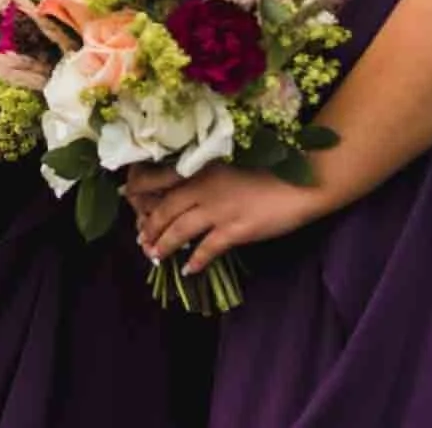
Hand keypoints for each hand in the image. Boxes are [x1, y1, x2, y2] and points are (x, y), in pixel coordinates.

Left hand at [126, 161, 323, 274]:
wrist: (303, 180)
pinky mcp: (236, 230)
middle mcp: (203, 188)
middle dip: (149, 226)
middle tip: (141, 238)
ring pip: (179, 230)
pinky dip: (195, 260)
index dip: (139, 191)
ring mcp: (218, 210)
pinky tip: (188, 269)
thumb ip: (205, 174)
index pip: (156, 178)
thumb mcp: (229, 162)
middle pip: (164, 209)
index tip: (129, 199)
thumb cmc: (270, 167)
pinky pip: (207, 249)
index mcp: (199, 168)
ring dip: (164, 245)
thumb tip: (186, 187)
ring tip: (155, 255)